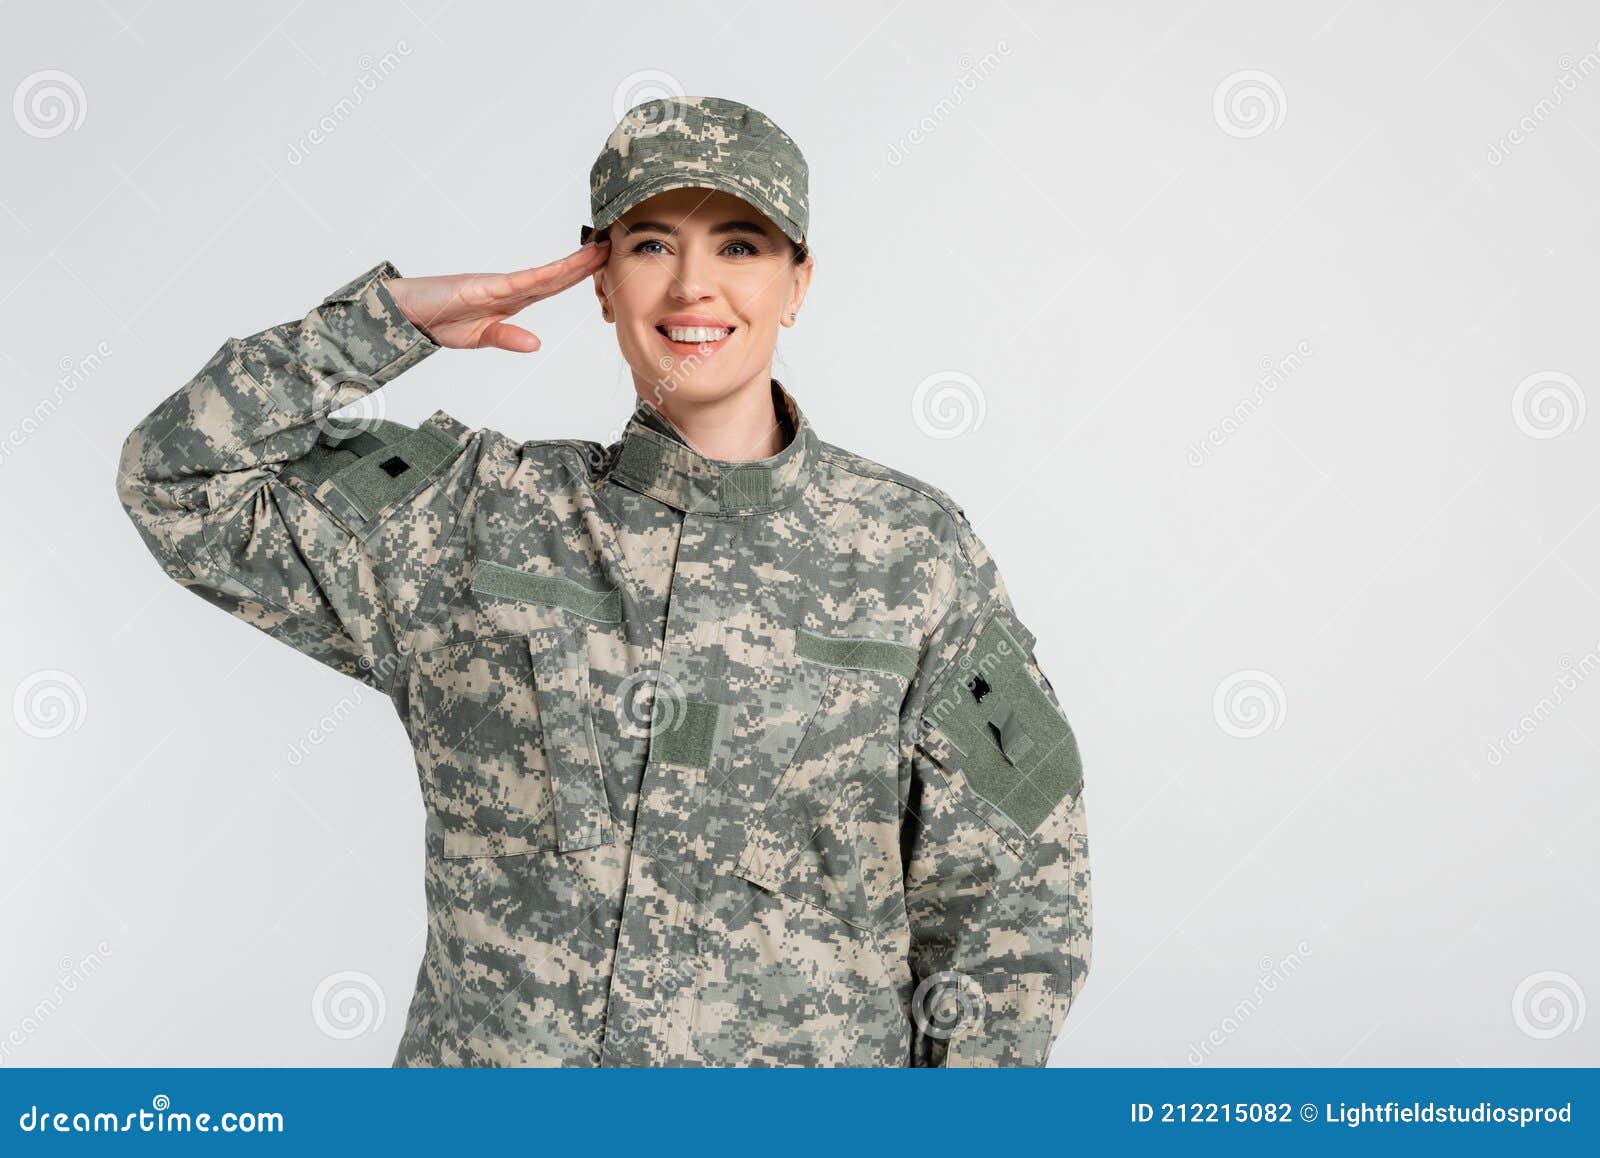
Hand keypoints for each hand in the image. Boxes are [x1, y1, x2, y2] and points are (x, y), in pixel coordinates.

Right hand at [382, 242, 609, 352]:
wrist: (403, 312)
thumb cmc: (436, 320)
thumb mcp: (477, 338)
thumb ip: (507, 338)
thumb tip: (537, 345)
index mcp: (510, 300)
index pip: (552, 286)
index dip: (578, 275)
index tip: (601, 264)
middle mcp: (508, 288)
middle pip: (555, 276)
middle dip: (584, 263)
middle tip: (612, 247)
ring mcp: (497, 285)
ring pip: (544, 274)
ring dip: (572, 264)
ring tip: (598, 250)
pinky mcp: (483, 286)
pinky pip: (520, 282)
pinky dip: (543, 277)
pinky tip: (563, 272)